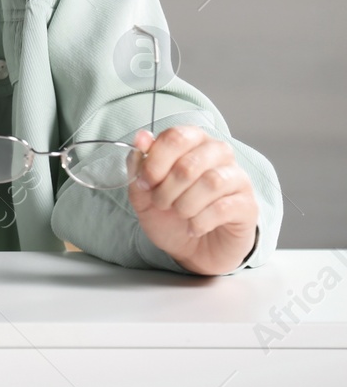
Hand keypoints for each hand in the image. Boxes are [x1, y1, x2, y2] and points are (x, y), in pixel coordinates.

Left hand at [128, 125, 258, 275]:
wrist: (193, 249)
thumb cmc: (170, 214)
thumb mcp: (144, 192)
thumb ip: (139, 165)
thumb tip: (141, 138)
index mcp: (193, 142)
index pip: (176, 137)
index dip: (155, 161)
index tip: (145, 183)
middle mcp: (219, 154)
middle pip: (191, 161)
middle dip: (168, 187)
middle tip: (160, 203)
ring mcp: (237, 178)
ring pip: (211, 182)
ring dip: (185, 204)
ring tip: (179, 214)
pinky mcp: (248, 205)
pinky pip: (224, 208)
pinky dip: (200, 221)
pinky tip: (193, 227)